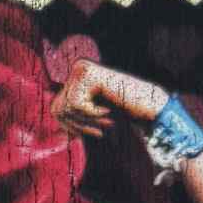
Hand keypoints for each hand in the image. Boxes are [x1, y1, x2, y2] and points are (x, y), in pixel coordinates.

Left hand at [52, 60, 167, 137]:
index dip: (67, 125)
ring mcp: (82, 68)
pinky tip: (108, 112)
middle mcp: (77, 66)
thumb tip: (54, 122)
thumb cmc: (122, 107)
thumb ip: (74, 113)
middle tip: (96, 133)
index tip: (82, 136)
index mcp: (76, 74)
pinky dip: (92, 114)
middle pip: (58, 107)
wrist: (148, 102)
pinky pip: (77, 104)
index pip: (56, 105)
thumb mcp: (92, 111)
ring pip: (67, 107)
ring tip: (105, 124)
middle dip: (76, 125)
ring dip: (86, 122)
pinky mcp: (89, 74)